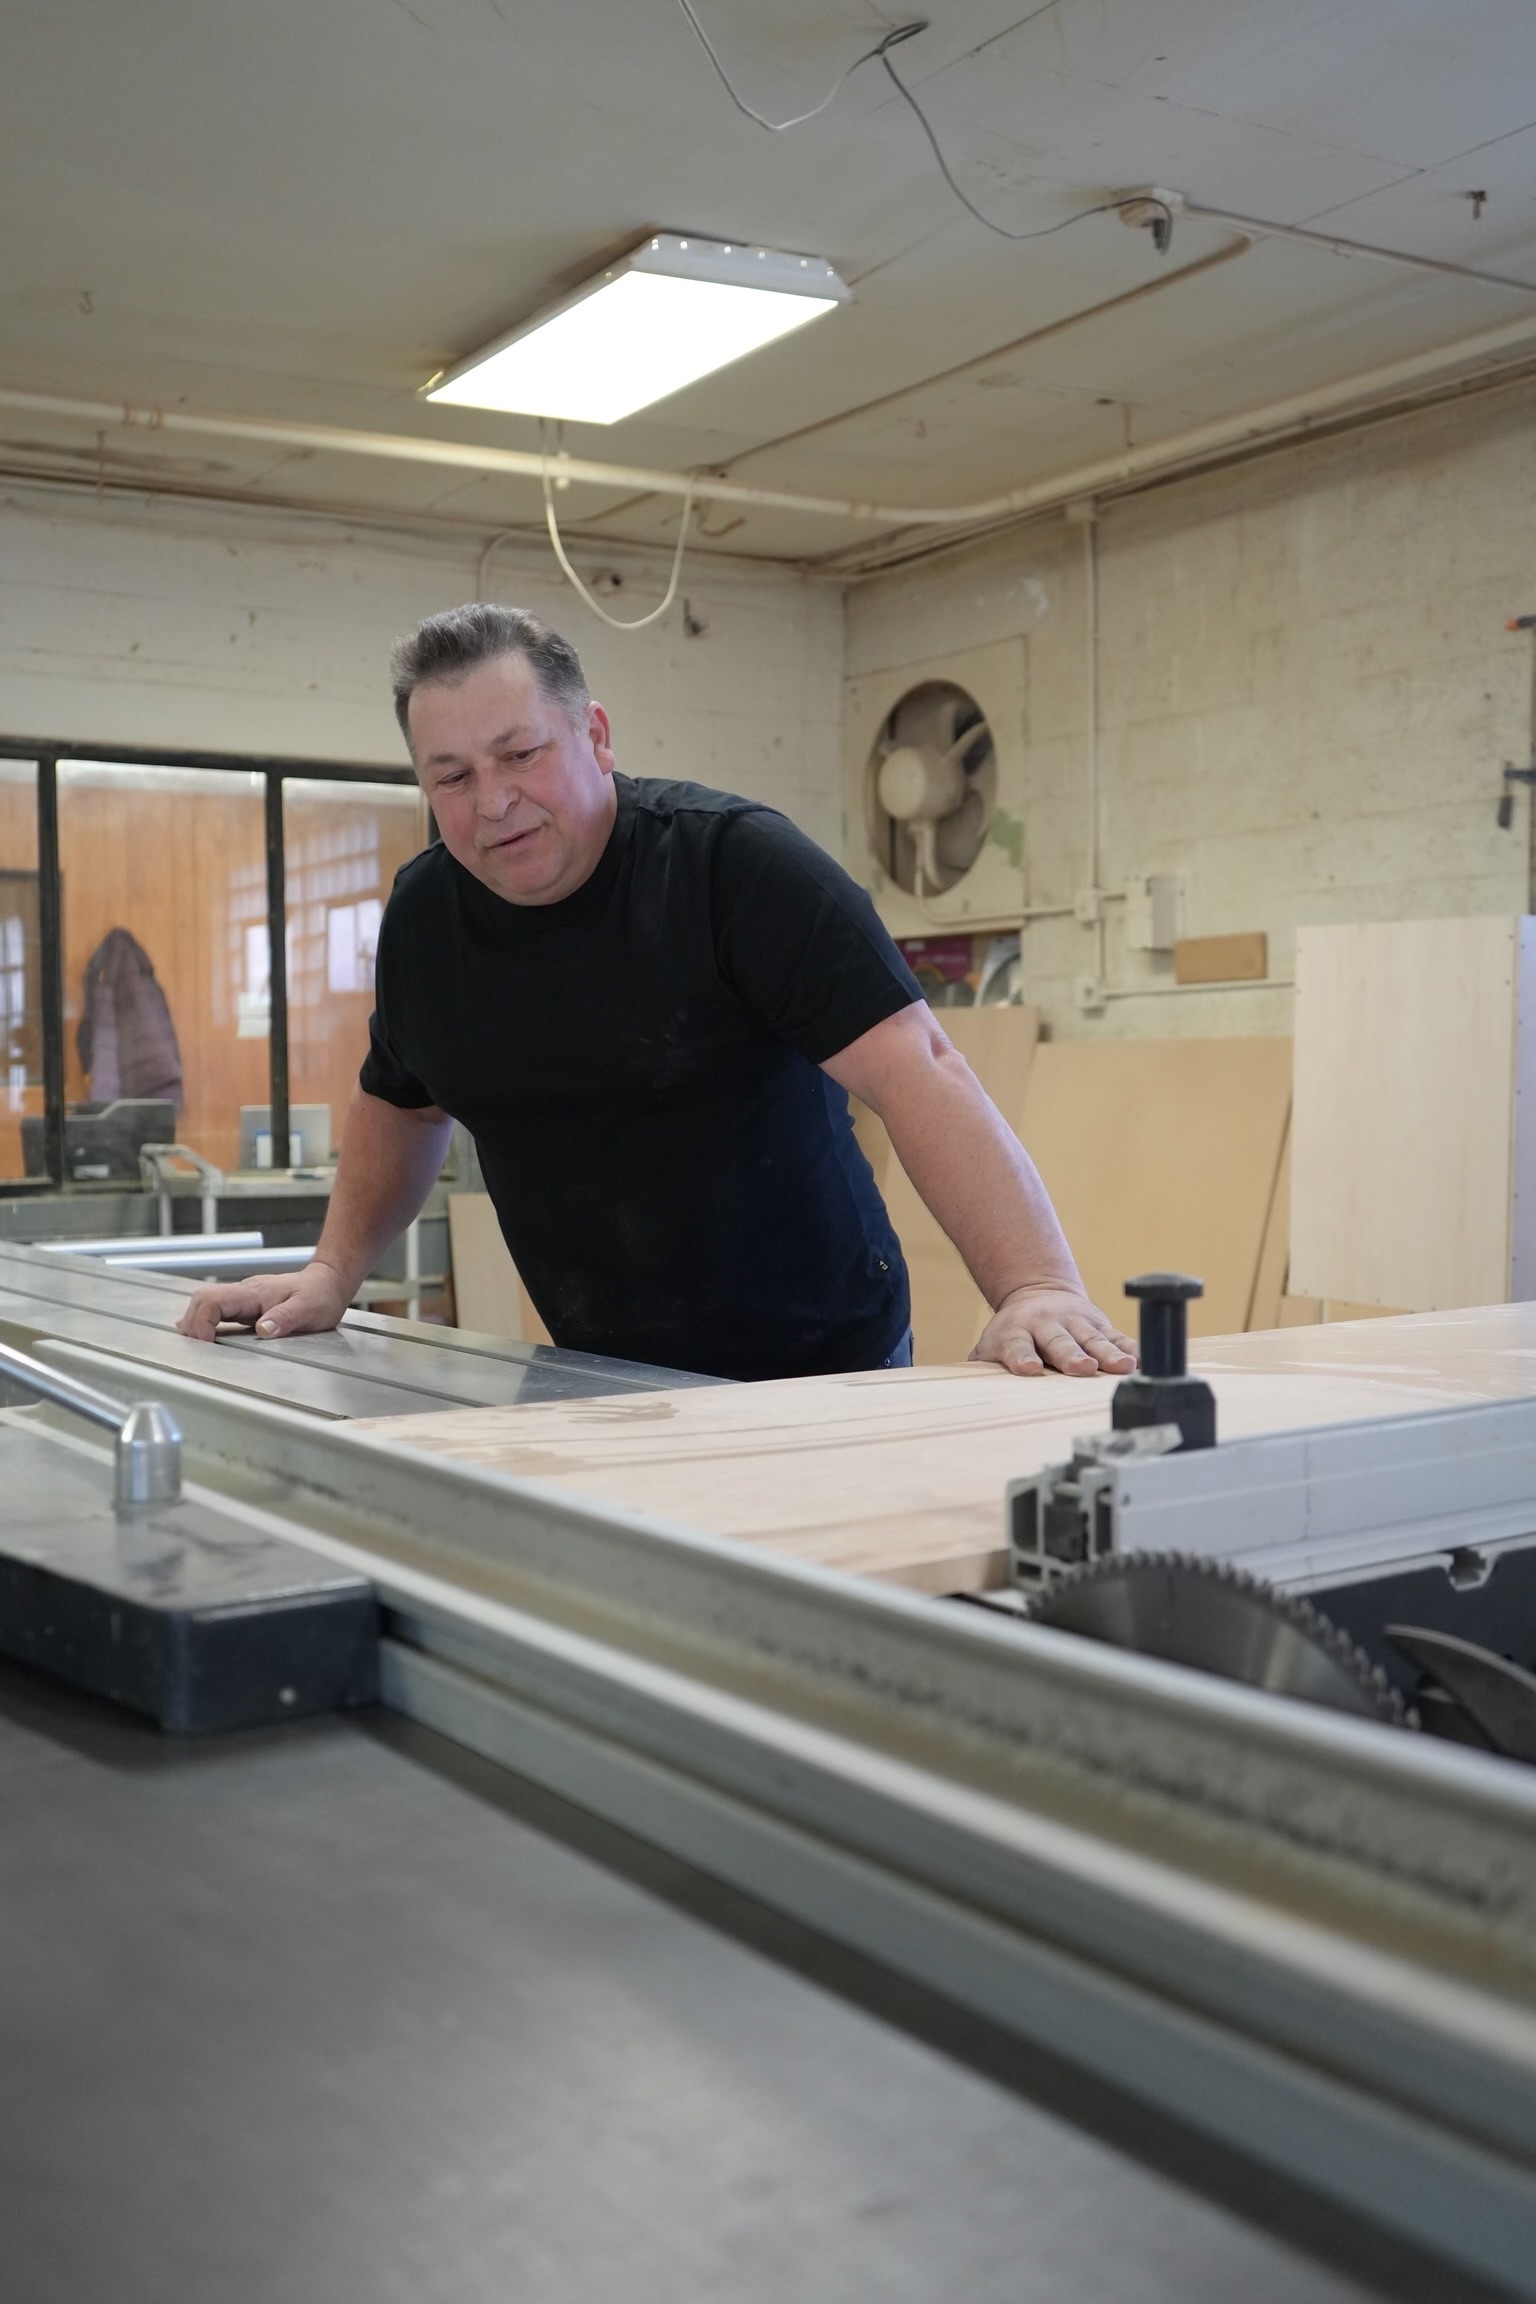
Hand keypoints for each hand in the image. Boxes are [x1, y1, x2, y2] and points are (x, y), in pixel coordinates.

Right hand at [176, 1259, 351, 1342]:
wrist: (329, 1282)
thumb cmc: (320, 1294)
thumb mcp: (309, 1309)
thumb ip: (285, 1318)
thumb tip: (262, 1330)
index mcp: (254, 1293)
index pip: (213, 1300)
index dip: (202, 1322)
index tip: (207, 1343)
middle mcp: (244, 1292)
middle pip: (202, 1299)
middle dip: (193, 1323)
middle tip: (198, 1347)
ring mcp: (244, 1298)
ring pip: (206, 1303)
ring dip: (196, 1322)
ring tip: (197, 1344)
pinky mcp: (247, 1305)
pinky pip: (217, 1309)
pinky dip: (205, 1321)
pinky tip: (202, 1334)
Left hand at [971, 1286, 1138, 1377]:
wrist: (1038, 1292)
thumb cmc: (1012, 1334)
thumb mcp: (990, 1346)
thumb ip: (981, 1369)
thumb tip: (964, 1399)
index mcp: (1017, 1333)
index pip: (1017, 1346)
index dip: (1022, 1357)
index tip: (1029, 1370)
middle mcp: (1048, 1326)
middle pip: (1061, 1343)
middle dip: (1072, 1356)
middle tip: (1083, 1368)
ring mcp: (1077, 1323)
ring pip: (1094, 1339)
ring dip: (1109, 1353)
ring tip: (1123, 1368)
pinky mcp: (1100, 1324)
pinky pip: (1118, 1337)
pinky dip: (1131, 1349)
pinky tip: (1142, 1363)